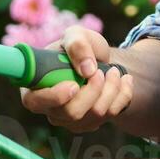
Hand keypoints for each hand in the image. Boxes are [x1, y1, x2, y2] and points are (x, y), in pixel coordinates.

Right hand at [18, 26, 133, 133]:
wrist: (98, 60)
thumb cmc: (79, 47)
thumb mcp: (77, 35)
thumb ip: (78, 45)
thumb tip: (87, 69)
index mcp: (35, 86)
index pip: (35, 102)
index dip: (54, 97)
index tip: (74, 84)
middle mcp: (50, 109)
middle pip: (71, 113)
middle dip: (93, 90)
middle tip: (102, 71)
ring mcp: (70, 120)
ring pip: (95, 115)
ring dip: (111, 89)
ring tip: (114, 70)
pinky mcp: (90, 123)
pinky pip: (111, 114)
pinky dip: (123, 95)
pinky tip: (124, 81)